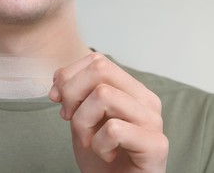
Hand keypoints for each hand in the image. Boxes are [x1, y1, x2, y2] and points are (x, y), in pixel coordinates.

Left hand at [49, 53, 167, 172]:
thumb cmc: (100, 151)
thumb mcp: (81, 115)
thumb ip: (74, 93)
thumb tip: (58, 81)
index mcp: (130, 88)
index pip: (96, 59)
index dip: (68, 76)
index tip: (58, 100)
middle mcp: (145, 98)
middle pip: (100, 69)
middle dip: (72, 93)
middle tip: (69, 119)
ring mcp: (153, 120)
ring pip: (103, 95)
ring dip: (82, 122)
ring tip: (88, 140)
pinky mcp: (156, 145)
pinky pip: (114, 129)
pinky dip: (99, 144)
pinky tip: (106, 154)